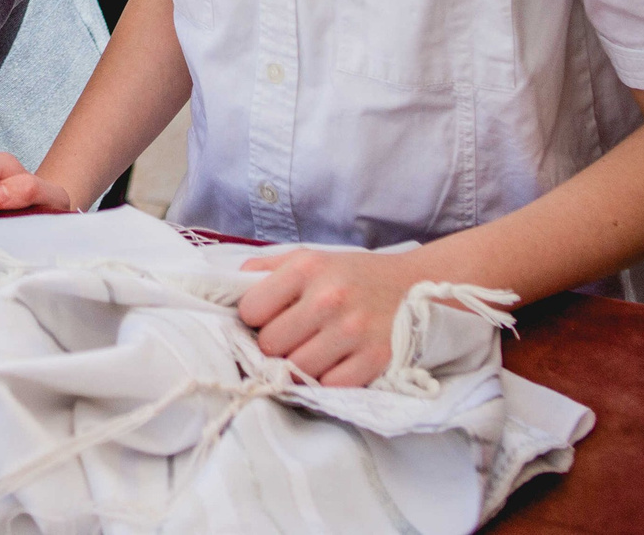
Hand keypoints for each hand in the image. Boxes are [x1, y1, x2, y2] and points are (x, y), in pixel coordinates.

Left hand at [236, 246, 424, 385]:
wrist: (416, 285)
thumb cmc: (353, 276)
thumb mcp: (309, 259)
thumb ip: (266, 270)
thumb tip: (227, 289)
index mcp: (307, 267)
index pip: (251, 309)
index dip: (256, 318)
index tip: (270, 318)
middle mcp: (329, 298)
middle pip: (270, 345)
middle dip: (275, 346)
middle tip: (292, 338)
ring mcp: (354, 331)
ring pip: (297, 369)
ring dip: (299, 366)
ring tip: (312, 350)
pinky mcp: (376, 359)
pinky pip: (330, 385)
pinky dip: (327, 380)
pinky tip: (334, 363)